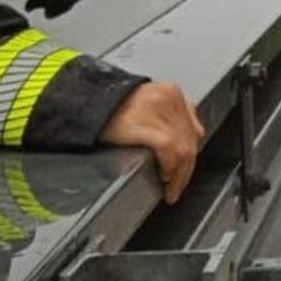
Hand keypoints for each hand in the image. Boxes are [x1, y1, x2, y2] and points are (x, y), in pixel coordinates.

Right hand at [99, 82, 205, 203]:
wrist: (87, 105)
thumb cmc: (114, 111)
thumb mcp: (149, 105)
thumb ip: (171, 118)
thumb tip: (193, 139)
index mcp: (171, 93)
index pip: (192, 130)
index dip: (192, 155)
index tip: (186, 171)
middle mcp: (168, 99)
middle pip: (189, 141)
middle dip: (186, 170)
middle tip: (178, 187)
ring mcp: (156, 110)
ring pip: (182, 148)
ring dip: (179, 174)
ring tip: (171, 187)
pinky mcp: (142, 124)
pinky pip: (167, 148)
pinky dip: (169, 166)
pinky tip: (163, 175)